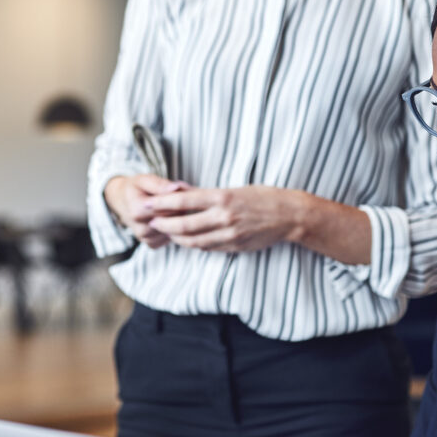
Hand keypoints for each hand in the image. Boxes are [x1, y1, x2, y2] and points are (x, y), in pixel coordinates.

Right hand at [103, 174, 187, 248]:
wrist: (122, 201)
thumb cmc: (135, 189)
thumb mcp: (144, 180)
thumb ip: (160, 184)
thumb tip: (176, 188)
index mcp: (138, 211)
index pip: (169, 208)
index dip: (179, 198)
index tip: (180, 190)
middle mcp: (141, 228)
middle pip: (173, 220)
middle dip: (180, 208)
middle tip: (178, 197)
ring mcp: (146, 238)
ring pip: (174, 230)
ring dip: (177, 219)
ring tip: (170, 207)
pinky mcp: (151, 244)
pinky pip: (170, 238)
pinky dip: (172, 228)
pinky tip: (166, 219)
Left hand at [146, 186, 306, 253]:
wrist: (289, 215)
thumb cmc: (262, 197)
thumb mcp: (235, 189)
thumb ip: (209, 194)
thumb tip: (183, 194)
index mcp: (222, 197)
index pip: (183, 201)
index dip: (161, 204)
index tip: (147, 204)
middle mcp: (223, 216)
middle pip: (184, 225)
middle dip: (164, 224)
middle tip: (150, 222)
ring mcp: (229, 234)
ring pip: (193, 240)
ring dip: (176, 237)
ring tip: (165, 232)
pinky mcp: (234, 246)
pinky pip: (208, 247)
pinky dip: (194, 244)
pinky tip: (186, 240)